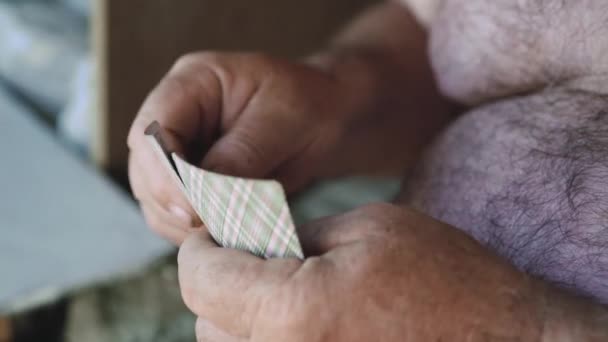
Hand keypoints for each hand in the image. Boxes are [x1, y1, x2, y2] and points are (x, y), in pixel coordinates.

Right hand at [128, 52, 359, 243]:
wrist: (328, 115)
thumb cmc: (309, 104)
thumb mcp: (281, 121)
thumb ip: (240, 157)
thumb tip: (200, 200)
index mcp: (192, 83)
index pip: (152, 130)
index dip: (164, 174)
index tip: (193, 211)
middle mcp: (177, 115)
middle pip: (145, 167)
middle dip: (172, 204)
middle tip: (211, 230)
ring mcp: (181, 148)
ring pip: (155, 196)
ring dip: (182, 224)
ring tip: (224, 234)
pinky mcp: (193, 179)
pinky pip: (178, 213)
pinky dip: (196, 231)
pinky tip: (226, 234)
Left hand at [178, 203, 545, 340]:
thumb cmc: (446, 279)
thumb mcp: (368, 229)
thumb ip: (295, 237)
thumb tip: (254, 245)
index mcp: (294, 312)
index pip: (200, 281)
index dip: (200, 249)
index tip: (213, 234)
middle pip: (205, 323)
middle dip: (219, 284)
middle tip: (252, 258)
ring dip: (238, 319)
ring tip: (281, 292)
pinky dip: (266, 341)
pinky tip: (303, 322)